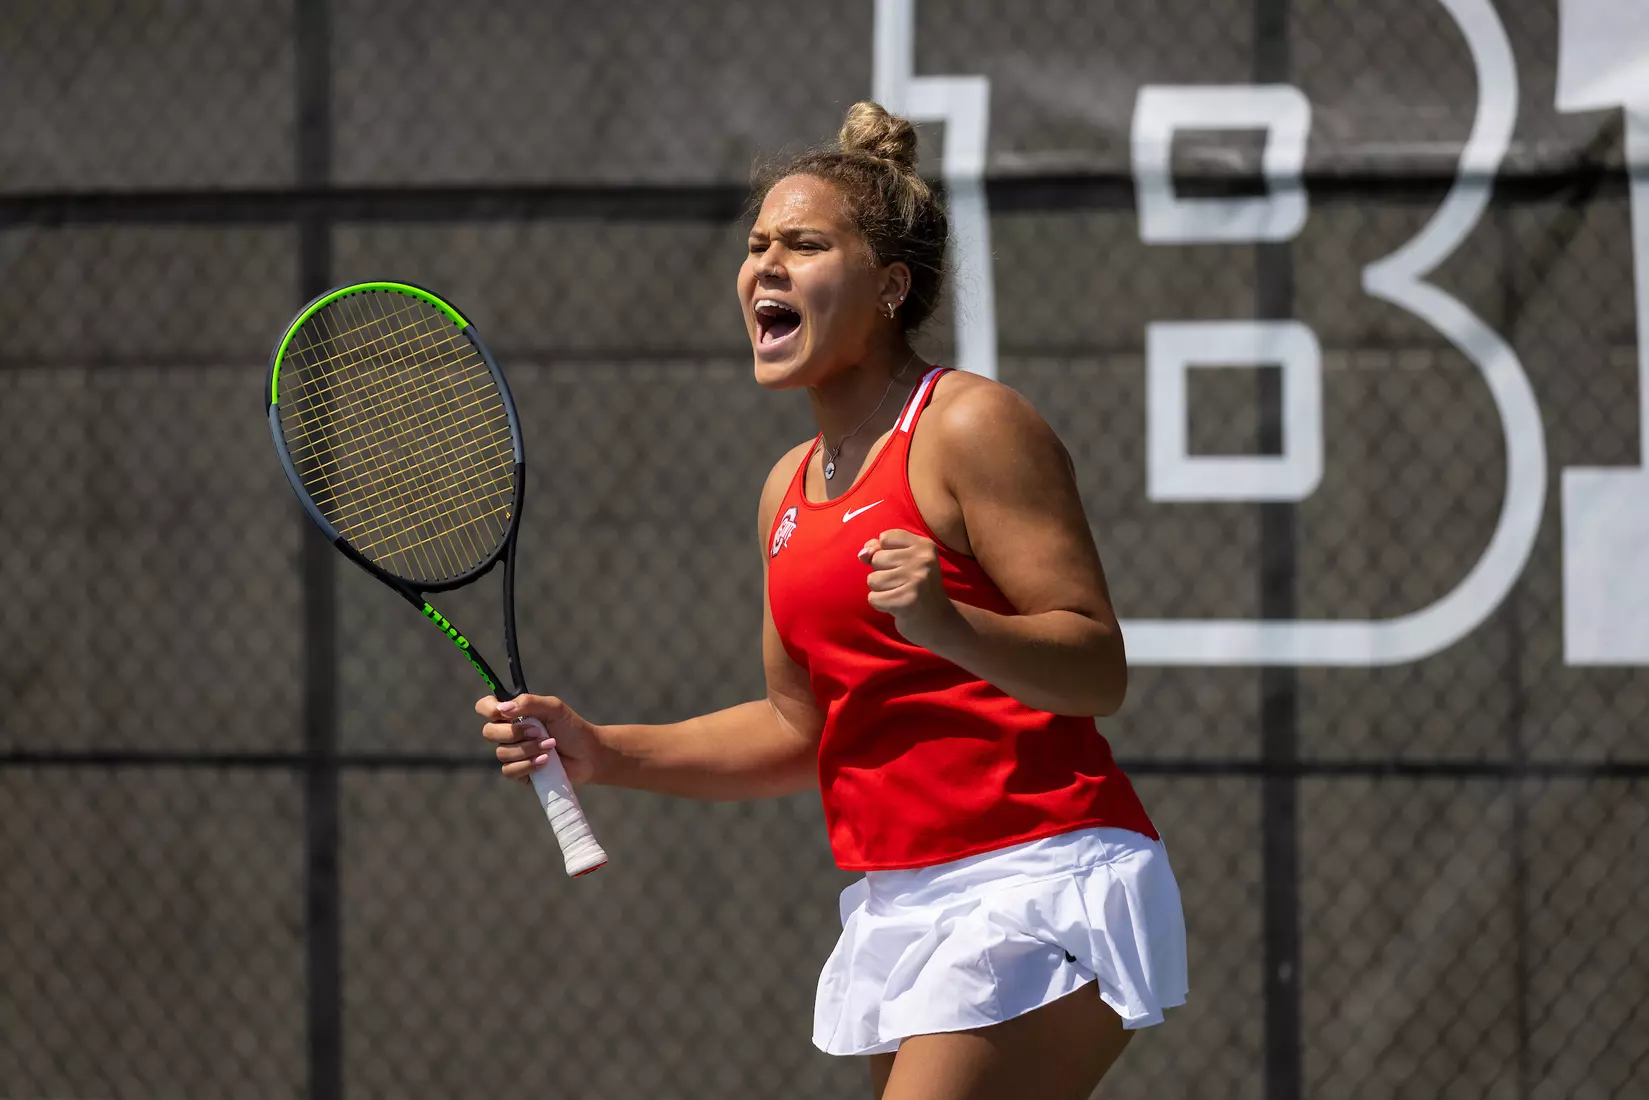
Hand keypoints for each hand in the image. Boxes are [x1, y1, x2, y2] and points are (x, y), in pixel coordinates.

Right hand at [477, 694, 603, 785]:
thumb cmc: (572, 728)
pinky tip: (545, 762)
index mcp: (513, 713)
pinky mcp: (519, 773)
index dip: (488, 709)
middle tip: (538, 731)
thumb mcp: (554, 708)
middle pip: (488, 732)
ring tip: (550, 746)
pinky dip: (528, 765)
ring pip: (502, 753)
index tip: (503, 713)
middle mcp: (508, 733)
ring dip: (528, 749)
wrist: (588, 754)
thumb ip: (530, 703)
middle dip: (514, 733)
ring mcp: (513, 754)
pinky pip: (510, 771)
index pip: (485, 707)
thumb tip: (503, 709)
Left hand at [858, 528, 961, 648]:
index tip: (902, 566)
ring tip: (899, 594)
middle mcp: (923, 560)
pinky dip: (881, 604)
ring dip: (881, 590)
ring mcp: (916, 580)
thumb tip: (862, 554)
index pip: (885, 537)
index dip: (885, 553)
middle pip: (877, 559)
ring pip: (873, 579)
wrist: (937, 620)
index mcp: (925, 545)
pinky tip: (897, 606)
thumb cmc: (916, 587)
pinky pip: (873, 598)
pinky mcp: (907, 601)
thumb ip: (879, 550)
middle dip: (882, 573)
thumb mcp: (903, 561)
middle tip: (902, 584)